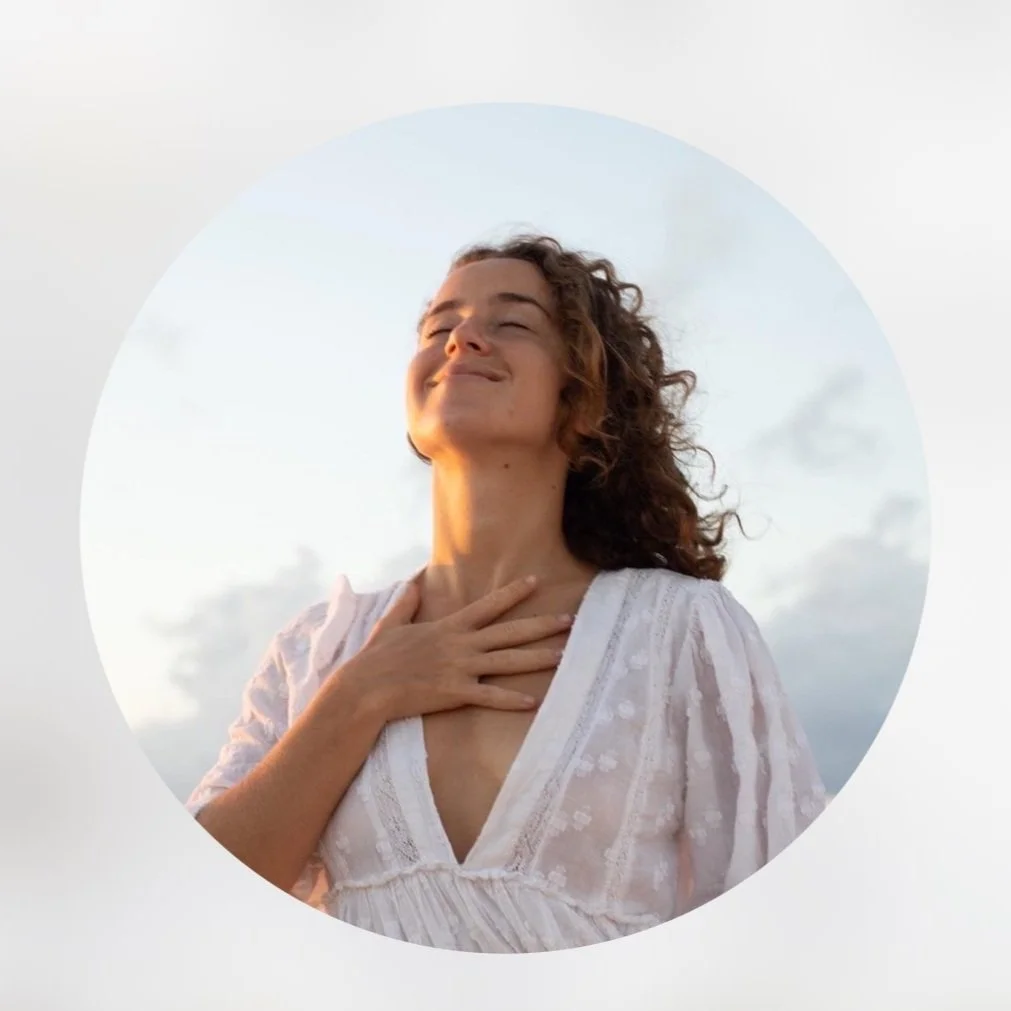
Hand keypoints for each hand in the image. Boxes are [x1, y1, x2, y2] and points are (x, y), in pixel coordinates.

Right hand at [335, 575, 569, 722]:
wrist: (366, 687)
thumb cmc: (377, 657)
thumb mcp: (392, 623)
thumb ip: (406, 603)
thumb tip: (413, 582)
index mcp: (449, 627)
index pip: (488, 605)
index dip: (514, 593)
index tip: (536, 581)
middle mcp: (460, 644)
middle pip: (510, 632)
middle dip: (542, 625)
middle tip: (570, 620)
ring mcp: (460, 668)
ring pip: (508, 661)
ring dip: (537, 658)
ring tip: (564, 655)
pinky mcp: (455, 693)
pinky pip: (489, 696)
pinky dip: (511, 699)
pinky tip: (532, 701)